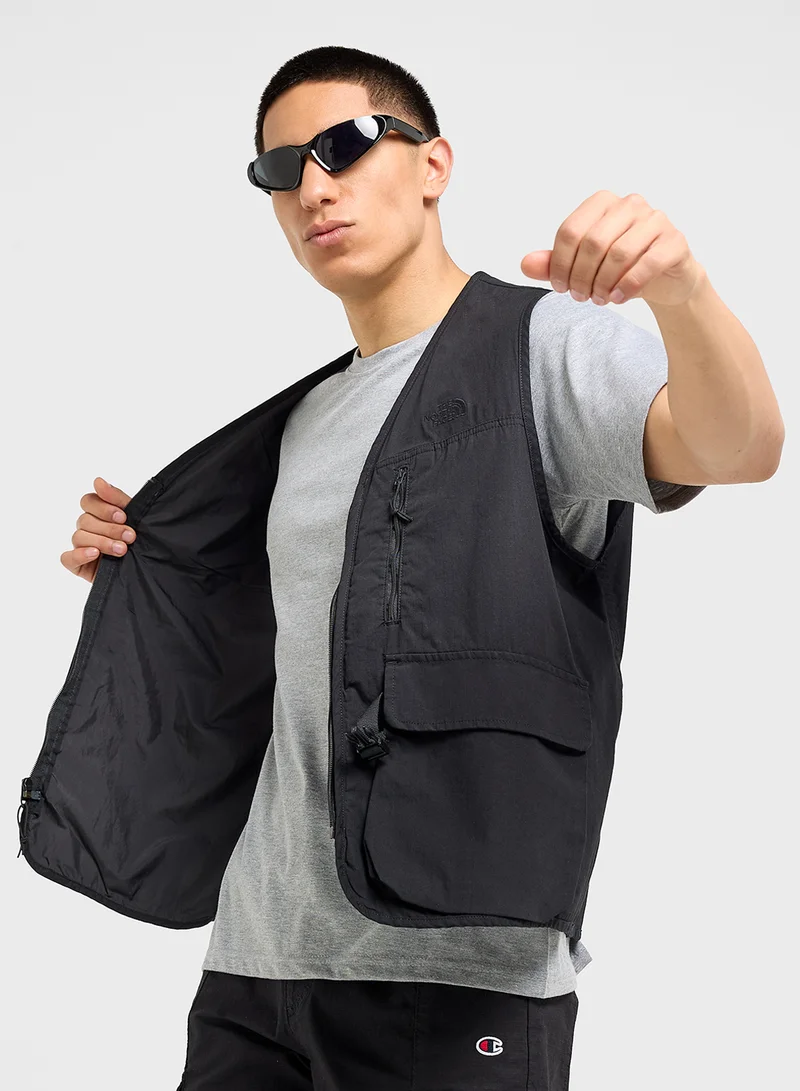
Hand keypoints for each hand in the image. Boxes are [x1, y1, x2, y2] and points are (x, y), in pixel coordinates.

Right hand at [61, 477, 133, 582]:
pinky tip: (95, 554)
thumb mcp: (135, 518)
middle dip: (109, 528)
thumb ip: (117, 498)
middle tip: (130, 536)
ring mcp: (81, 546)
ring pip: (79, 536)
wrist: (150, 570)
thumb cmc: (141, 542)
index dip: (103, 507)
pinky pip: (67, 558)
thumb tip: (97, 480)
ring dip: (102, 542)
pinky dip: (79, 554)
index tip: (123, 516)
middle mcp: (88, 528)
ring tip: (122, 550)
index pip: (88, 501)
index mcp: (99, 513)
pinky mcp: (78, 565)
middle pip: (85, 519)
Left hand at [520, 190, 704, 307]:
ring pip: (618, 253)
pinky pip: (647, 262)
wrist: (665, 279)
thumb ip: (554, 263)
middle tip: (581, 297)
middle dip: (581, 276)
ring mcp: (655, 220)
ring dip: (603, 283)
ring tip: (600, 299)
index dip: (560, 264)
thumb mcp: (583, 266)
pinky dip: (628, 285)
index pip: (570, 231)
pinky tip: (619, 298)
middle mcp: (630, 204)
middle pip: (592, 242)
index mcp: (603, 203)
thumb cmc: (620, 267)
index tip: (561, 287)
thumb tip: (525, 264)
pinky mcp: (674, 241)